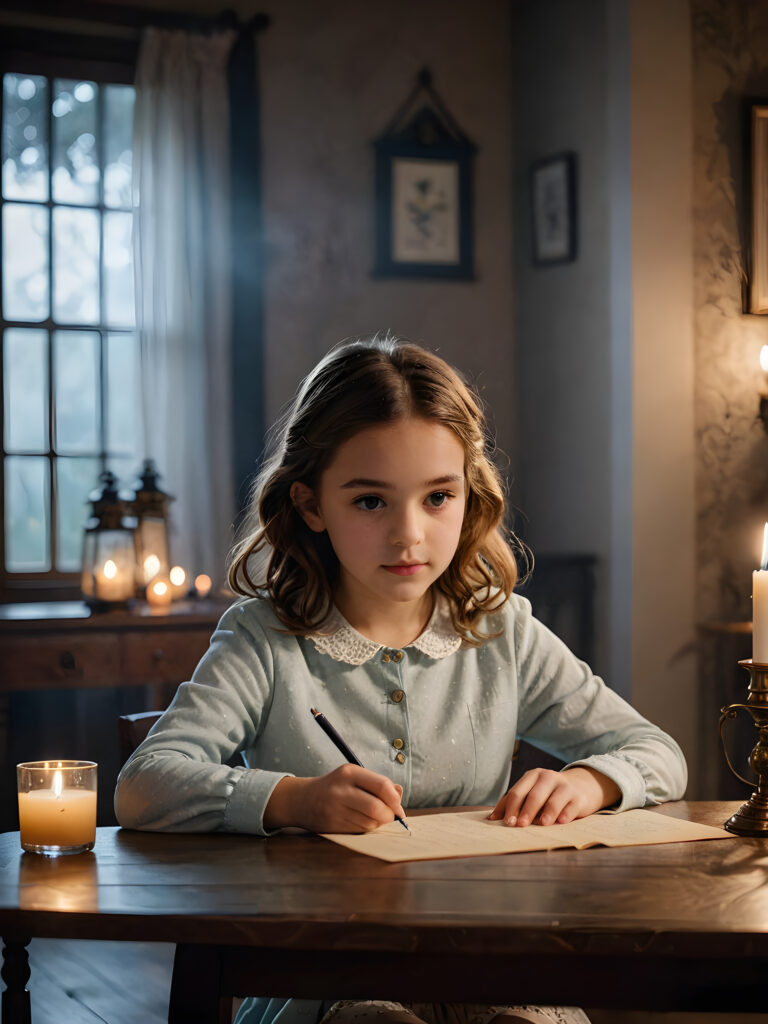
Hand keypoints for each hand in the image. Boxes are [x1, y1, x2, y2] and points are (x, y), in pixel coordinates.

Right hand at [264, 763, 405, 833]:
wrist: (303, 800)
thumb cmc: (336, 787)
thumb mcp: (354, 776)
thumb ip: (378, 783)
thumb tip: (399, 795)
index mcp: (349, 772)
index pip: (381, 785)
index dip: (395, 799)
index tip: (399, 806)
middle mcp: (340, 790)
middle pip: (377, 807)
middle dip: (389, 816)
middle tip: (391, 817)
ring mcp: (335, 809)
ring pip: (370, 823)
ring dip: (378, 824)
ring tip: (373, 818)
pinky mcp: (332, 825)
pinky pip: (360, 832)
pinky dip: (367, 830)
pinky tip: (361, 822)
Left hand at [487, 766, 620, 826]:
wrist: (580, 786)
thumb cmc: (549, 793)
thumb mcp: (531, 792)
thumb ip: (513, 803)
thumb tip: (491, 819)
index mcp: (532, 776)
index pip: (518, 792)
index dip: (511, 807)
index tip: (507, 822)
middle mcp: (547, 778)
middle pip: (534, 795)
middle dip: (526, 811)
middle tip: (520, 825)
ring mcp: (564, 786)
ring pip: (554, 800)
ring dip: (547, 812)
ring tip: (542, 824)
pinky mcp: (578, 797)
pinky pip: (571, 806)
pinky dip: (565, 814)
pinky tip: (561, 821)